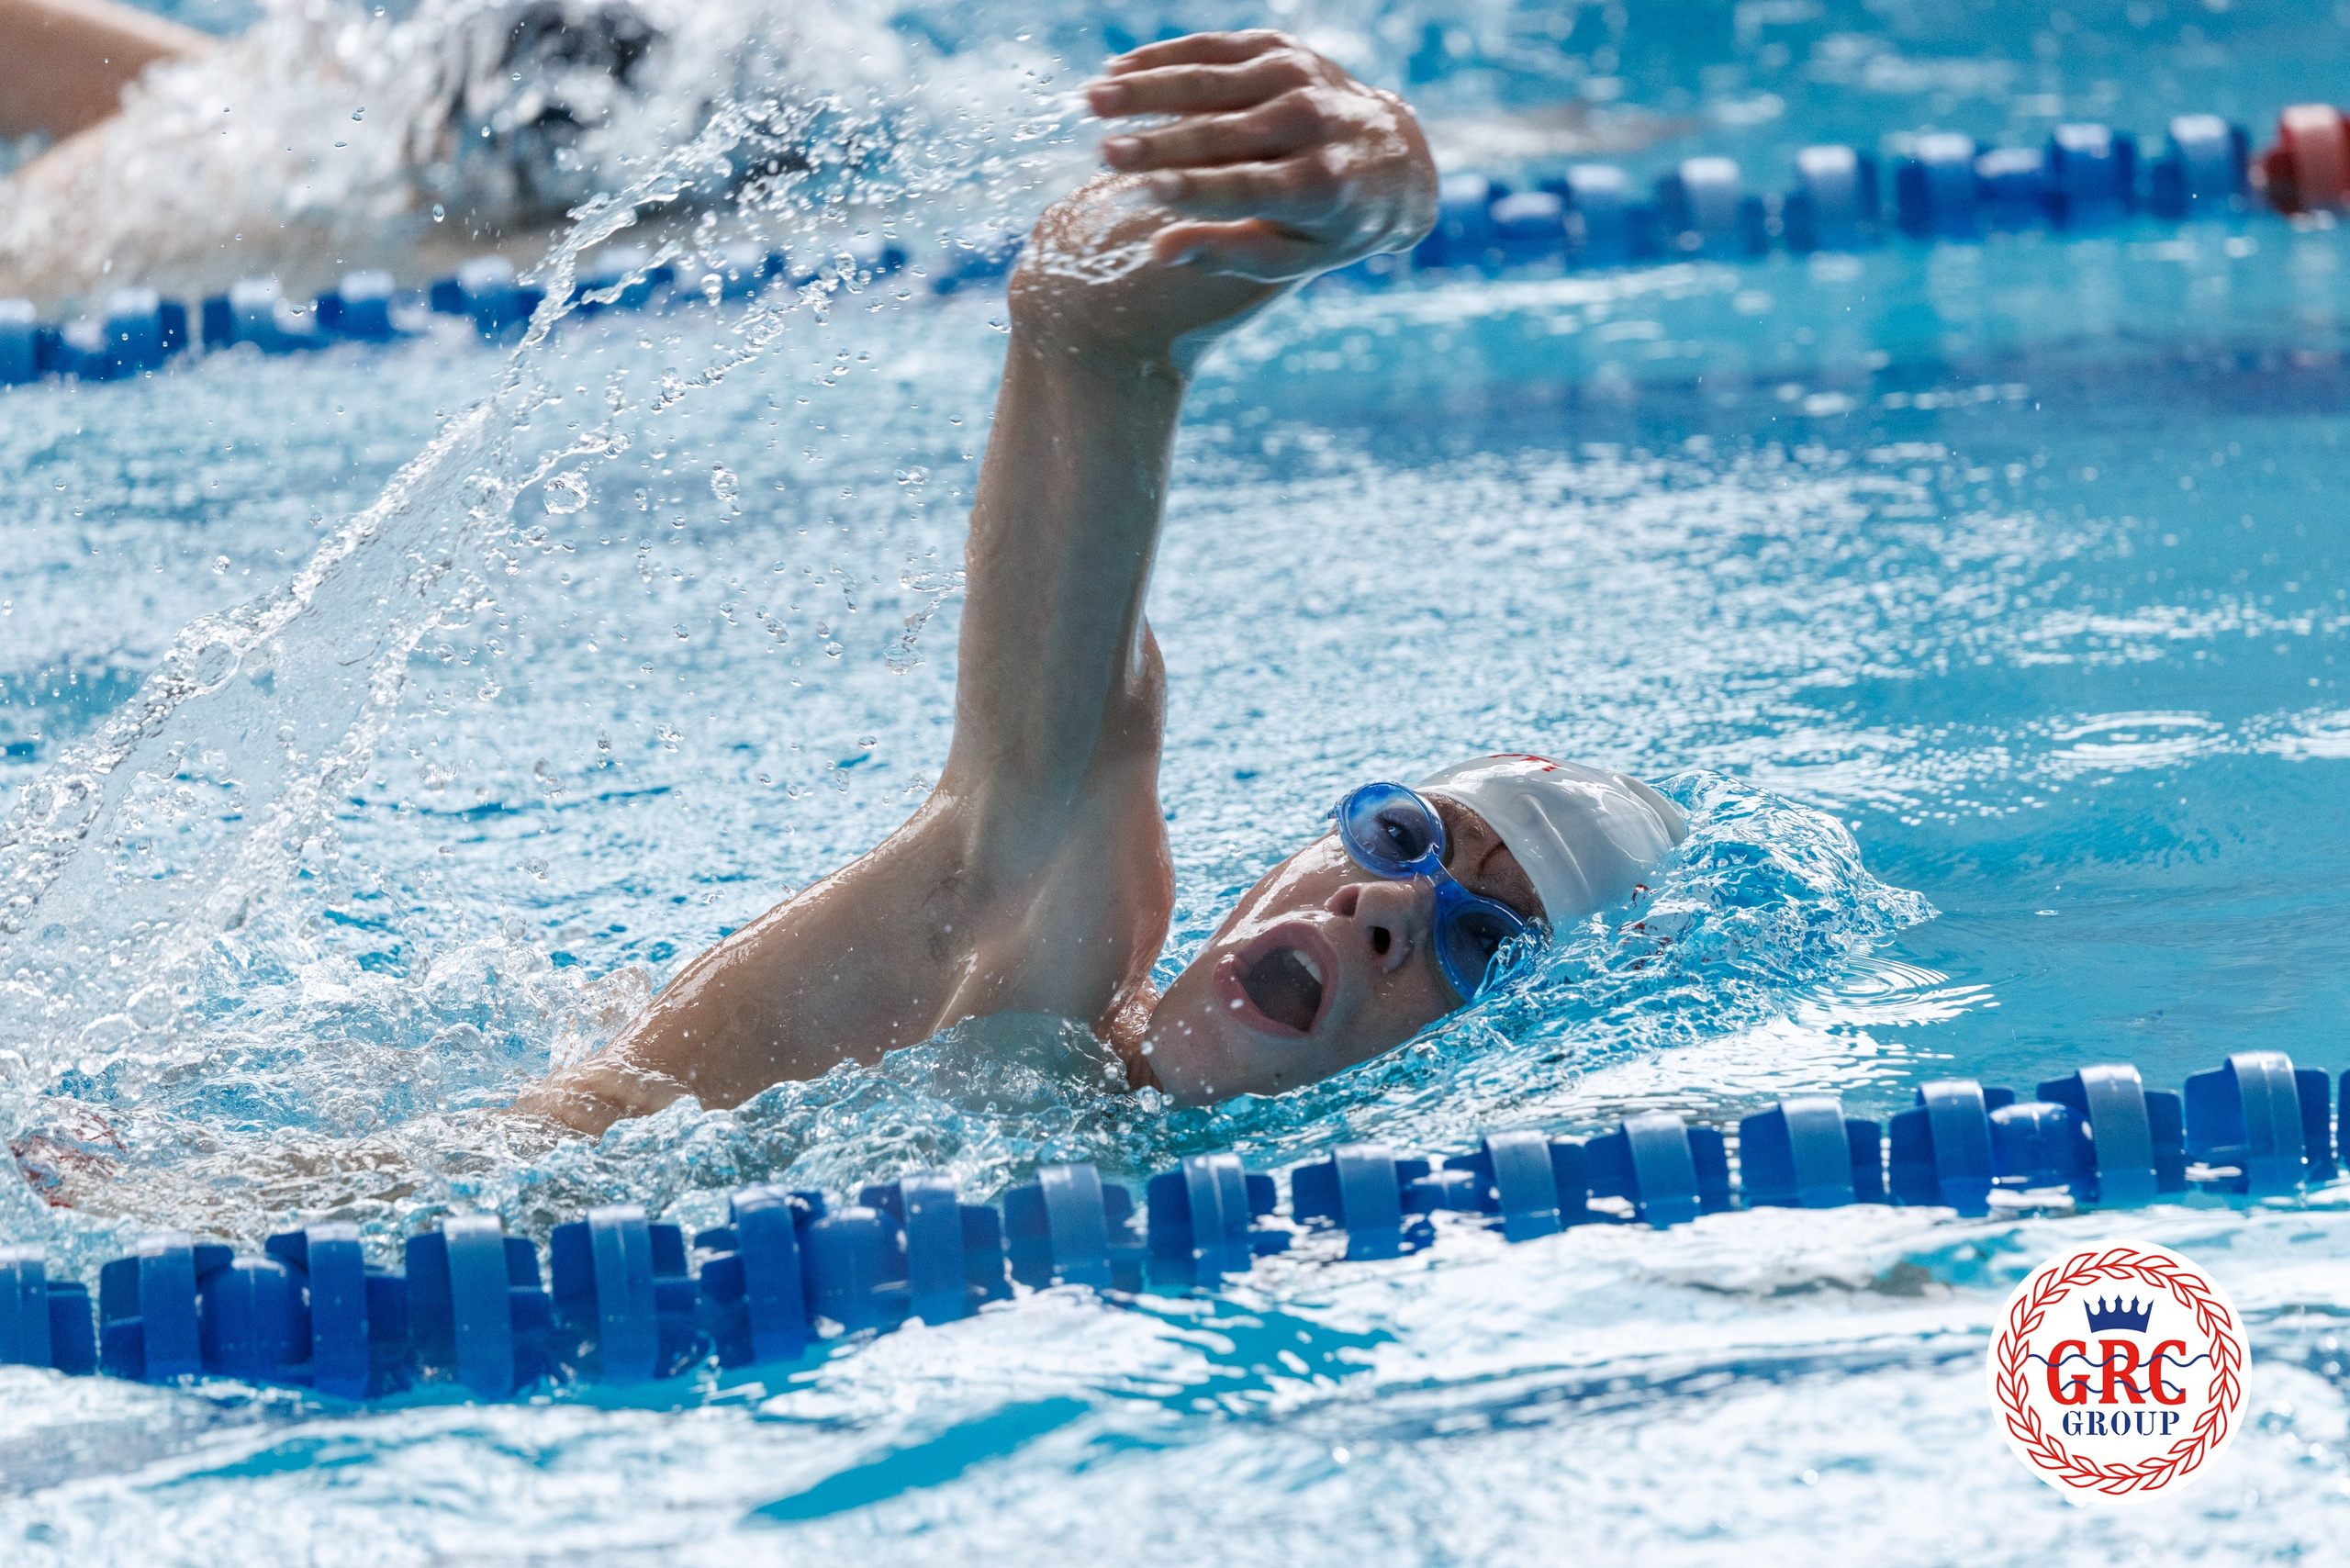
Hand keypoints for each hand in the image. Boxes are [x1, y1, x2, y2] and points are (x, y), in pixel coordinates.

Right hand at [1090, 30, 1434, 278]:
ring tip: (1092, 101)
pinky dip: (1164, 58)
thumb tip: (1160, 251)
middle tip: (1102, 154)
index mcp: (1321, 184)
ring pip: (1211, 80)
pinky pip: (1213, 47)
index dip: (1198, 189)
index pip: (1249, 186)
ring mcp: (1298, 76)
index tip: (1147, 191)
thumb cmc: (1330, 222)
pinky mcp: (1280, 47)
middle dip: (1160, 142)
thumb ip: (1228, 254)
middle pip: (1224, 132)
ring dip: (1148, 89)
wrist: (1391, 155)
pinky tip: (1118, 70)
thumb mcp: (1292, 255)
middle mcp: (1312, 122)